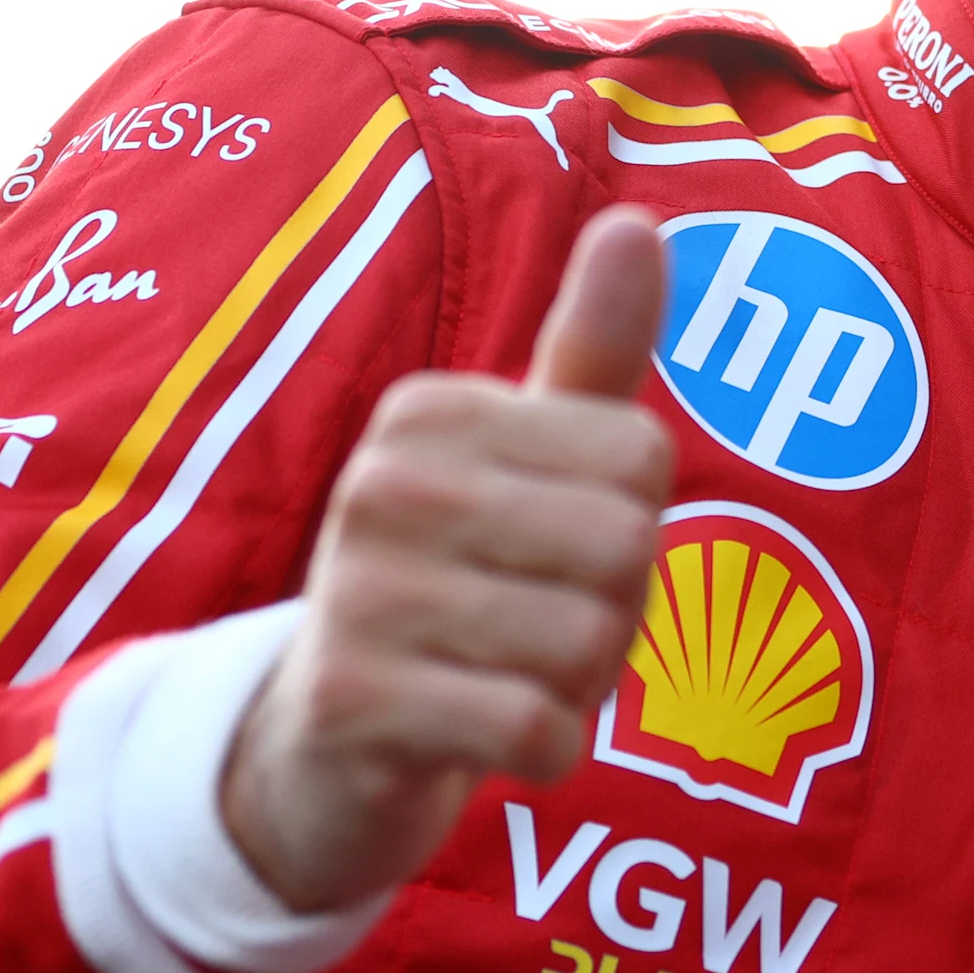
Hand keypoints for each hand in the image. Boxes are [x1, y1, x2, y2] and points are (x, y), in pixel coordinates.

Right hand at [222, 206, 672, 912]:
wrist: (331, 743)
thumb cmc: (465, 582)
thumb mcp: (534, 460)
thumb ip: (593, 350)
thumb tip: (637, 221)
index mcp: (433, 409)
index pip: (642, 457)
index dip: (632, 528)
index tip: (552, 553)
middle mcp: (386, 482)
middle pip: (623, 546)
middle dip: (612, 614)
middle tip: (531, 630)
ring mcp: (358, 590)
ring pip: (584, 643)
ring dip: (575, 687)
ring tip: (500, 677)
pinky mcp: (352, 698)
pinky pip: (532, 727)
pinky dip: (544, 751)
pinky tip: (488, 739)